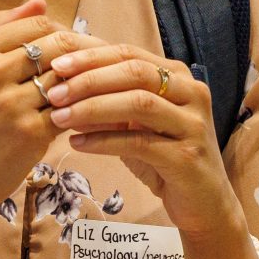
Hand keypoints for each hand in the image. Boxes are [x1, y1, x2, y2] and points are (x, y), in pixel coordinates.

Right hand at [0, 1, 101, 222]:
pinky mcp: (29, 133)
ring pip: (67, 78)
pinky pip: (70, 111)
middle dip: (82, 54)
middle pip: (58, 46)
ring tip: (94, 88)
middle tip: (97, 64)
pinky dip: (82, 111)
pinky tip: (86, 114)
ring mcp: (11, 103)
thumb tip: (41, 1)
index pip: (38, 24)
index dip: (62, 32)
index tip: (72, 47)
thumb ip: (2, 29)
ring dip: (84, 83)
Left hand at [40, 42, 240, 242]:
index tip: (56, 64)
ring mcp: (192, 124)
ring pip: (139, 103)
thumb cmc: (166, 159)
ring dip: (93, 108)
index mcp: (179, 77)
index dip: (91, 57)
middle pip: (135, 73)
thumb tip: (63, 88)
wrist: (204, 203)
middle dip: (89, 79)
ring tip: (59, 117)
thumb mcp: (137, 126)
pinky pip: (139, 142)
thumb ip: (110, 104)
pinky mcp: (187, 157)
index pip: (130, 54)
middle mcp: (192, 93)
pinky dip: (104, 141)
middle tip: (54, 91)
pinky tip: (77, 144)